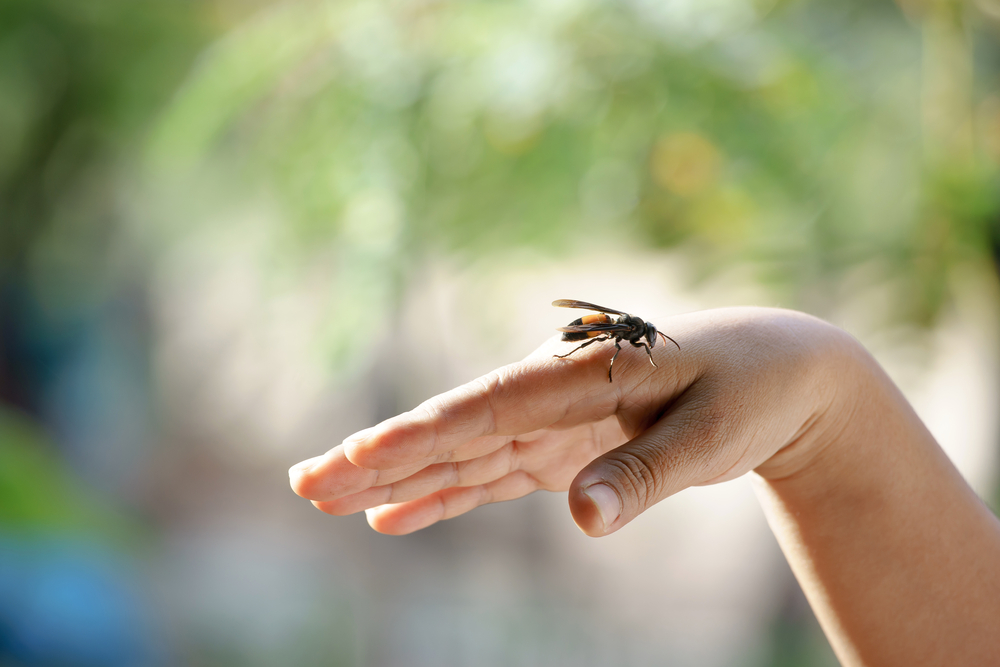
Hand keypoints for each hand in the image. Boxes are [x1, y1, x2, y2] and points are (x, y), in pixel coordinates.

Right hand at [289, 307, 852, 535]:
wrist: (775, 370)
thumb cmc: (747, 389)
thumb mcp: (712, 431)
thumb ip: (646, 471)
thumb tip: (581, 520)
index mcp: (579, 373)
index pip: (485, 409)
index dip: (420, 437)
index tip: (358, 459)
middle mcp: (549, 394)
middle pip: (451, 429)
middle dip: (378, 456)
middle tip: (304, 482)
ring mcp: (548, 424)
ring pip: (457, 454)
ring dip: (393, 476)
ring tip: (325, 495)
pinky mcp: (559, 450)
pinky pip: (490, 477)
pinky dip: (443, 496)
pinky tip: (395, 513)